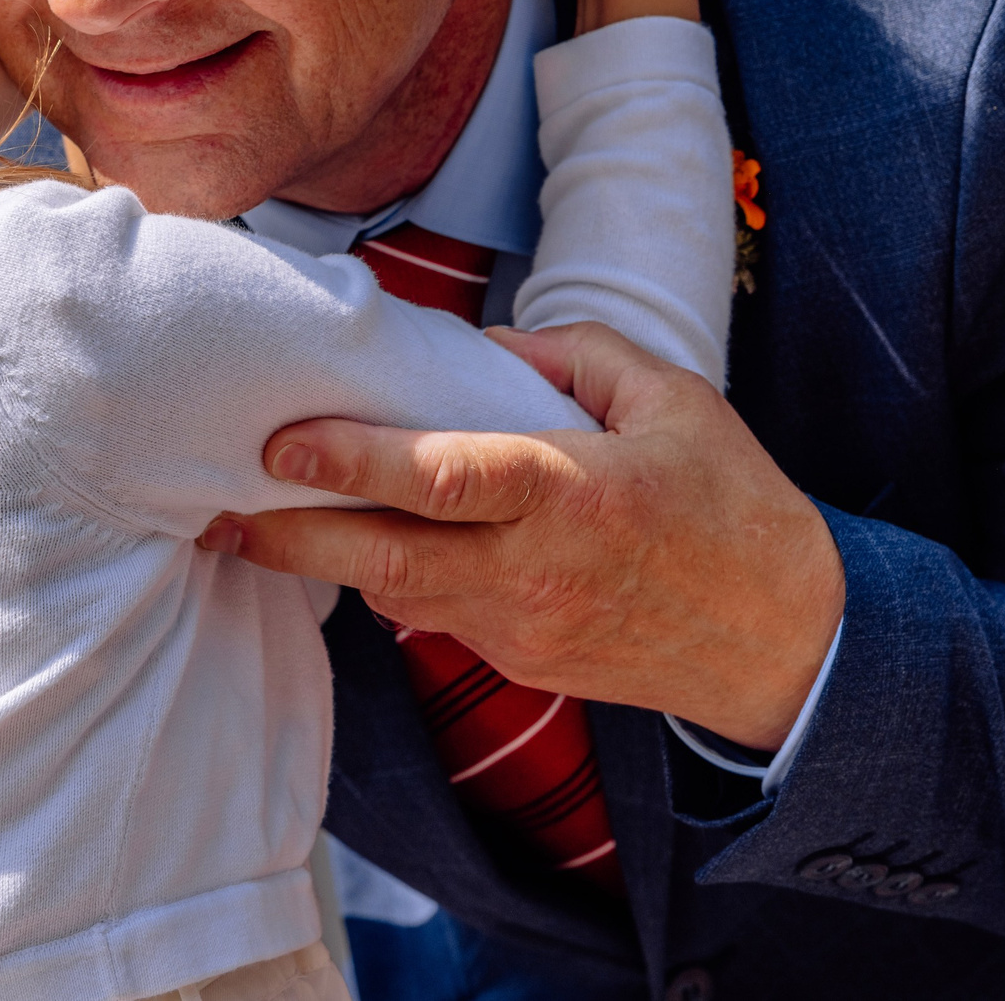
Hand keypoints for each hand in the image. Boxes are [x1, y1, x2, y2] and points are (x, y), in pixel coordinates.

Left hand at [203, 322, 844, 749]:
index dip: (355, 463)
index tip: (282, 444)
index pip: (444, 480)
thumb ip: (572, 354)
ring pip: (396, 594)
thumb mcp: (672, 399)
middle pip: (387, 560)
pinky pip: (432, 617)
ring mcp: (524, 629)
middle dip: (292, 538)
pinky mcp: (519, 664)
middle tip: (216, 508)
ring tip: (254, 518)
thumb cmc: (731, 503)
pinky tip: (352, 545)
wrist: (787, 645)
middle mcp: (537, 571)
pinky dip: (389, 580)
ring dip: (329, 560)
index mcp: (576, 493)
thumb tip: (481, 340)